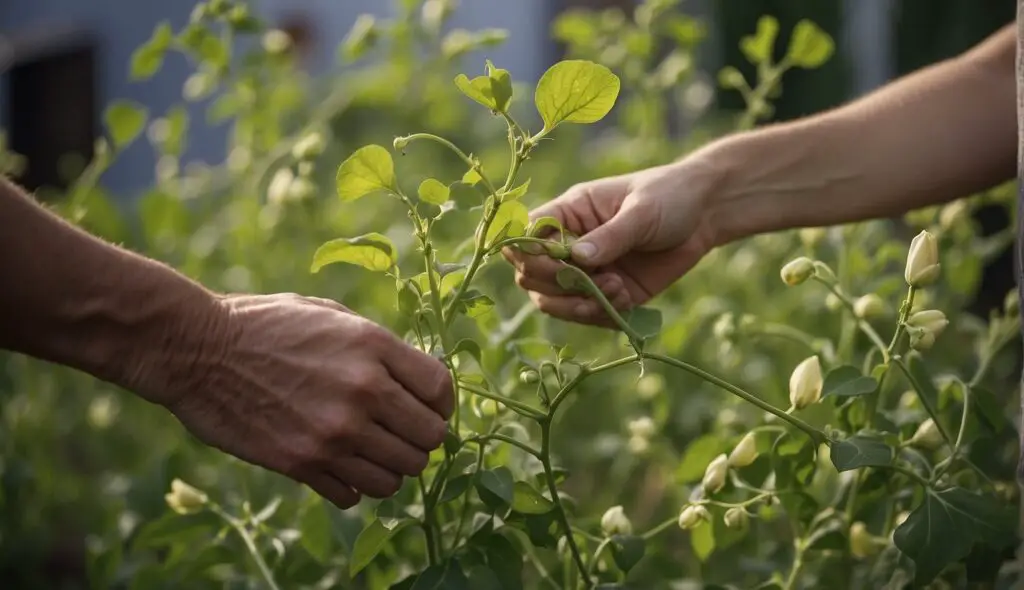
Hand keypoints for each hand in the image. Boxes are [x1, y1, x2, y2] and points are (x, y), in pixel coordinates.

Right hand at [165, 293, 453, 508]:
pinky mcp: (301, 463)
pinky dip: (354, 486)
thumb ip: (379, 348)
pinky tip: (338, 465)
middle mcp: (363, 392)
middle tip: (398, 433)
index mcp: (373, 347)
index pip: (441, 391)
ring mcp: (333, 432)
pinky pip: (355, 495)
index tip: (425, 406)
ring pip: (399, 475)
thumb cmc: (265, 324)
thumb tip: (416, 379)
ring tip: (369, 451)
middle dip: (420, 439)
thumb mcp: (331, 316)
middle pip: (429, 440)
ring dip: (390, 467)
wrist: (197, 348)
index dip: (440, 403)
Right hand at [503, 159, 722, 326]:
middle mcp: (568, 244)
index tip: (562, 265)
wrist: (705, 215)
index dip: (530, 256)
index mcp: (568, 213)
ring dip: (578, 306)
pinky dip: (601, 315)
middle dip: (557, 288)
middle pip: (530, 277)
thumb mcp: (641, 211)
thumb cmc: (669, 197)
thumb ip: (610, 236)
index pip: (524, 236)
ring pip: (553, 302)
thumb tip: (576, 258)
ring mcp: (585, 273)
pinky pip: (587, 315)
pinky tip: (626, 299)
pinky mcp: (606, 294)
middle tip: (594, 283)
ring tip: (616, 292)